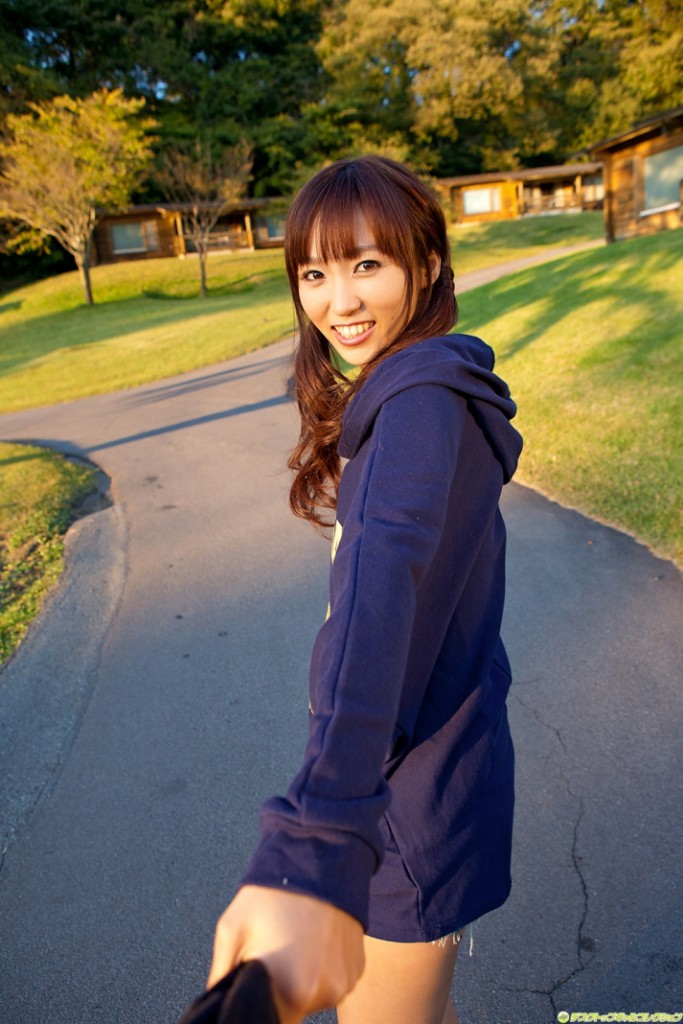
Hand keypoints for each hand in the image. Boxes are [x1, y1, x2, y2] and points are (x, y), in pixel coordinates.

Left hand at [207, 884, 364, 1023]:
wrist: (320, 856)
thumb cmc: (274, 890)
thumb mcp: (232, 928)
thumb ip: (221, 975)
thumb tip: (215, 1002)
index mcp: (289, 989)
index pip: (271, 1021)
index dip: (261, 1002)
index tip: (258, 982)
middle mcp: (321, 992)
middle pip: (293, 1008)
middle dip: (280, 988)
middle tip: (274, 952)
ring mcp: (344, 981)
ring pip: (314, 995)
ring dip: (303, 978)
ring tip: (296, 941)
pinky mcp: (357, 969)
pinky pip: (335, 981)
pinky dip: (323, 968)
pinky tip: (315, 940)